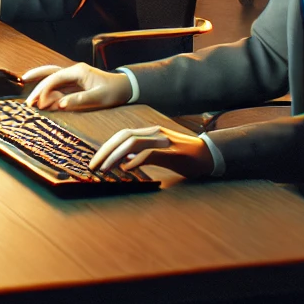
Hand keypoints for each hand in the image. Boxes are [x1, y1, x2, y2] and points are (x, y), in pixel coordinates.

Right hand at [22, 63, 132, 111]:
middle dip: (37, 87)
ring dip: (41, 89)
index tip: (39, 103)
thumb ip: (79, 100)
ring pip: (52, 79)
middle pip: (50, 75)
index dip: (45, 90)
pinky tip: (42, 102)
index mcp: (78, 71)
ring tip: (30, 101)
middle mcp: (73, 71)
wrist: (124, 88)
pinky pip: (58, 88)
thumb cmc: (113, 92)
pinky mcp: (74, 85)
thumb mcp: (98, 98)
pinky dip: (49, 94)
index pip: (56, 78)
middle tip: (28, 102)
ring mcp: (73, 77)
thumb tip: (59, 105)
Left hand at [89, 125, 212, 177]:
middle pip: (123, 137)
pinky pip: (149, 154)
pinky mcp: (172, 151)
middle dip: (105, 151)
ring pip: (132, 144)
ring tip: (104, 169)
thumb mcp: (160, 156)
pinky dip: (136, 161)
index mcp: (150, 134)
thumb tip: (124, 162)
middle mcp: (154, 133)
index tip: (95, 161)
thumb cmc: (186, 158)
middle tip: (93, 166)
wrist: (210, 155)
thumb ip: (143, 156)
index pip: (122, 136)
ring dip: (115, 157)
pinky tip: (127, 170)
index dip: (107, 147)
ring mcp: (163, 141)